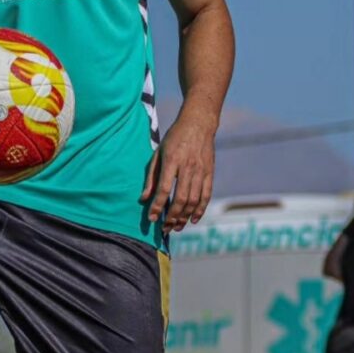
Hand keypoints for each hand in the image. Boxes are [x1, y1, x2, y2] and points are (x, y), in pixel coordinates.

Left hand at [140, 110, 216, 231]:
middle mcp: (187, 167)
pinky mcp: (210, 172)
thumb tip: (143, 198)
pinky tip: (193, 219)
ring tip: (176, 227)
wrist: (198, 124)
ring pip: (194, 200)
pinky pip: (206, 195)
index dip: (158, 206)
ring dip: (184, 217)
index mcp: (172, 161)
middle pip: (181, 199)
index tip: (152, 218)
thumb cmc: (174, 138)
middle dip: (172, 217)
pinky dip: (200, 210)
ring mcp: (201, 170)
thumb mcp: (158, 153)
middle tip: (165, 228)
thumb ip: (151, 177)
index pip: (164, 189)